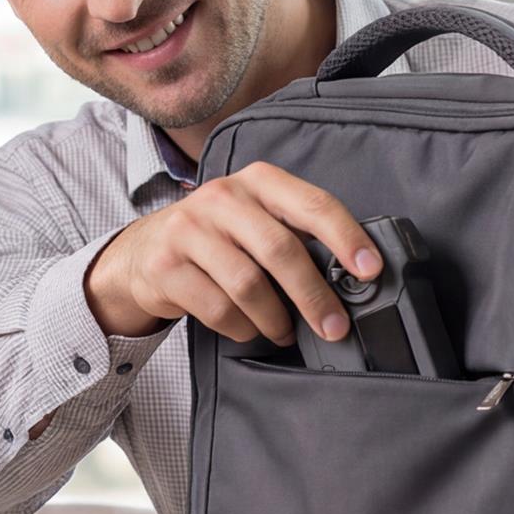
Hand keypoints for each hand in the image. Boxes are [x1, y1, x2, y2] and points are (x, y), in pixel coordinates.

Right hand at [85, 166, 379, 345]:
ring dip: (274, 319)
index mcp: (257, 181)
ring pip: (247, 284)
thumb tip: (348, 276)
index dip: (346, 237)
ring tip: (284, 332)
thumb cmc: (217, 238)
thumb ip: (294, 234)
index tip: (370, 270)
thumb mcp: (254, 219)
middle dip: (314, 295)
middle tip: (334, 326)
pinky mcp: (166, 266)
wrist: (143, 251)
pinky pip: (217, 308)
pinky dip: (241, 327)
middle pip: (280, 249)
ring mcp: (189, 230)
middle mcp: (222, 197)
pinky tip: (248, 329)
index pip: (312, 204)